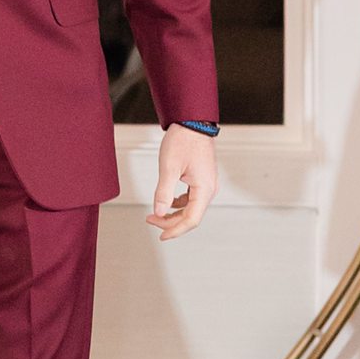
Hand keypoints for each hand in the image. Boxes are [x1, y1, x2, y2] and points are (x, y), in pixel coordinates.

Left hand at [148, 124, 217, 242]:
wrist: (192, 122)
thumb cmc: (183, 141)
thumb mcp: (169, 167)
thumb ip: (163, 192)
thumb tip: (159, 213)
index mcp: (204, 189)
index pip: (191, 220)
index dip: (175, 230)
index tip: (161, 236)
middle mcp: (209, 189)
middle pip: (191, 216)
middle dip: (170, 222)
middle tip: (150, 220)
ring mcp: (206, 185)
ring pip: (191, 208)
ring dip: (173, 214)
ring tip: (154, 215)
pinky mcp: (202, 180)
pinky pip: (191, 199)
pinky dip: (178, 204)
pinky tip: (166, 203)